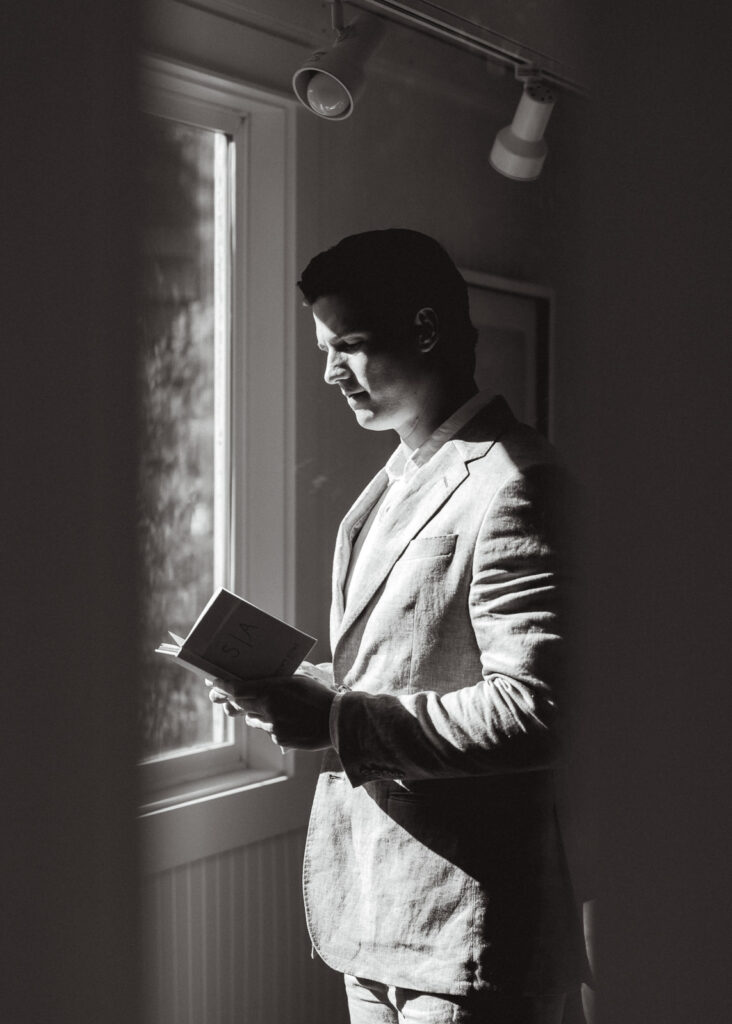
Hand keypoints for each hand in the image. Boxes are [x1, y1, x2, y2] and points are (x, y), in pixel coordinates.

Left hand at [206, 674, 334, 750]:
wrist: (337, 720)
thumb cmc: (320, 695)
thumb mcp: (299, 678)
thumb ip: (277, 679)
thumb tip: (261, 677)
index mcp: (272, 689)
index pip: (237, 688)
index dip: (222, 686)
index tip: (213, 683)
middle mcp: (268, 708)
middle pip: (241, 704)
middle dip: (234, 699)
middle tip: (228, 695)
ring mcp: (272, 726)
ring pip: (253, 718)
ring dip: (257, 713)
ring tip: (275, 707)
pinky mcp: (279, 738)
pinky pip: (269, 730)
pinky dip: (274, 725)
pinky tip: (290, 720)